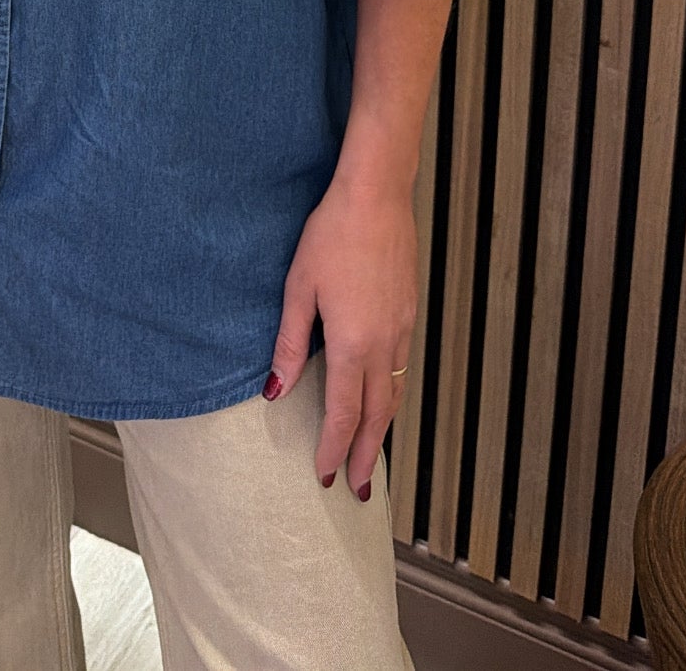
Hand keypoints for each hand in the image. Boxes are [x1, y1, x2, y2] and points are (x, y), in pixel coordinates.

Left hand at [264, 172, 416, 492]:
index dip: (332, 447)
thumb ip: (289, 343)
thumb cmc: (331, 236)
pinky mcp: (410, 313)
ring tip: (369, 454)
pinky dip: (392, 396)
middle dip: (364, 455)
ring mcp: (402, 330)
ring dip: (381, 429)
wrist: (376, 196)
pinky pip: (401, 369)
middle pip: (377, 415)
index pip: (343, 413)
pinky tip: (383, 398)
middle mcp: (384, 345)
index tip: (324, 476)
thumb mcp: (299, 288)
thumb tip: (275, 390)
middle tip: (357, 489)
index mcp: (352, 344)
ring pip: (394, 395)